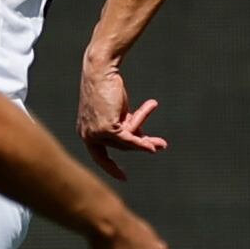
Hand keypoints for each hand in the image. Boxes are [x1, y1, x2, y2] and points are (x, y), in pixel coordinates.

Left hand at [77, 60, 168, 177]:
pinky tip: (153, 147)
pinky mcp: (105, 129)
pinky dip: (142, 143)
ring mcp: (95, 133)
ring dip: (143, 129)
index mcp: (86, 132)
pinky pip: (129, 139)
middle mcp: (87, 135)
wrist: (101, 71)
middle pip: (122, 145)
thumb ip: (127, 127)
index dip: (111, 166)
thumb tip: (142, 142)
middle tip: (163, 145)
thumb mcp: (118, 112)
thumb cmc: (109, 88)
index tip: (123, 177)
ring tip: (161, 136)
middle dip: (142, 143)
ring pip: (128, 140)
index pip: (99, 155)